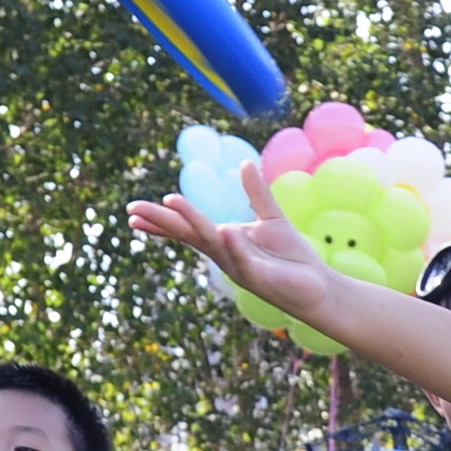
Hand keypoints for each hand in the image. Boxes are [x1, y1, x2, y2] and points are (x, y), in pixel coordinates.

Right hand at [128, 161, 338, 322]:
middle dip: (161, 222)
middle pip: (188, 234)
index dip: (161, 221)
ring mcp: (239, 267)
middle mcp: (225, 255)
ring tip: (171, 202)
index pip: (186, 229)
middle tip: (132, 211)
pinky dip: (235, 244)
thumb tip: (244, 163)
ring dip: (191, 221)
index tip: (133, 213)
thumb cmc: (292, 258)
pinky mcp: (259, 278)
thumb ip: (256, 193)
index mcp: (224, 241)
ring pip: (211, 242)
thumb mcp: (271, 218)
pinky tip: (225, 229)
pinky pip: (244, 258)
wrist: (318, 287)